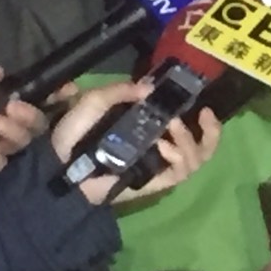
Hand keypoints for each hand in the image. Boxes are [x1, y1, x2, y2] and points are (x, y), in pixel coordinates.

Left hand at [50, 81, 220, 204]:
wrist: (59, 164)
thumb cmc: (73, 133)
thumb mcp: (97, 100)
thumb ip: (122, 90)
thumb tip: (151, 88)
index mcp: (148, 133)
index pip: (187, 132)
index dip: (206, 125)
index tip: (205, 109)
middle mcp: (159, 151)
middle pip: (202, 150)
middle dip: (211, 135)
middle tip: (205, 117)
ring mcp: (157, 168)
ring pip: (195, 160)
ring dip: (190, 141)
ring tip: (171, 128)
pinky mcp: (152, 182)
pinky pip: (179, 173)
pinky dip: (179, 157)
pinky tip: (165, 147)